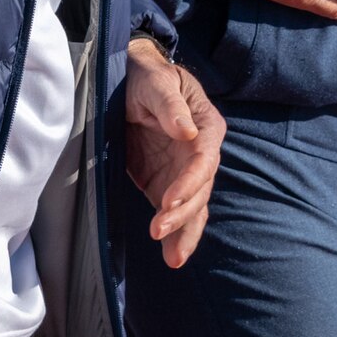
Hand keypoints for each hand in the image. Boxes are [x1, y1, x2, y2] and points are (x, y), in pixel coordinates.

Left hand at [125, 39, 225, 268]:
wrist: (130, 81)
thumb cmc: (147, 77)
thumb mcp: (156, 83)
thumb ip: (170, 106)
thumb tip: (189, 132)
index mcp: (206, 125)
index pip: (204, 159)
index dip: (190, 181)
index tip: (168, 200)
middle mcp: (201, 152)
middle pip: (201, 188)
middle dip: (182, 213)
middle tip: (157, 230)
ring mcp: (184, 172)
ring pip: (194, 207)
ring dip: (184, 232)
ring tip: (173, 259)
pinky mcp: (166, 184)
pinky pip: (178, 213)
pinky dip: (178, 235)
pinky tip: (173, 257)